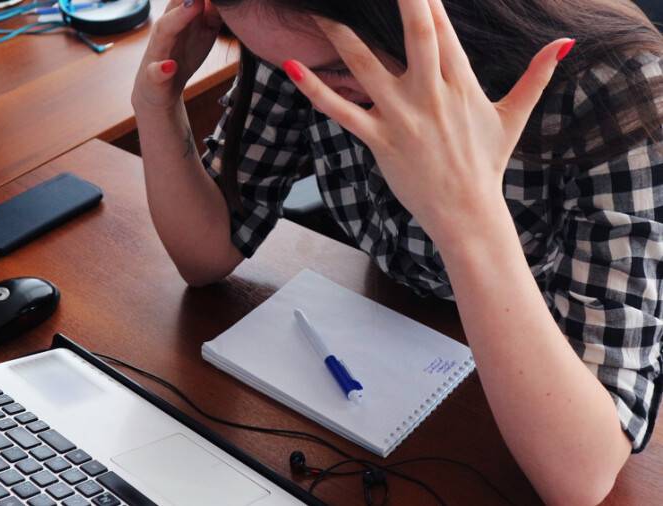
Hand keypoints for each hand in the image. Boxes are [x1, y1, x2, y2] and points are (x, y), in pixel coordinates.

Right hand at [132, 0, 221, 111]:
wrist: (159, 89)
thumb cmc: (183, 55)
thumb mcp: (204, 32)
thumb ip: (214, 13)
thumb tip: (228, 0)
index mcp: (178, 16)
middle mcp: (165, 28)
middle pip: (175, 3)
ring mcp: (158, 50)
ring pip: (165, 29)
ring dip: (178, 18)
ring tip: (195, 5)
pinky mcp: (154, 75)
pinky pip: (156, 71)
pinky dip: (162, 69)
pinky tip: (170, 67)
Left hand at [283, 0, 573, 247]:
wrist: (467, 213)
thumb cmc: (486, 164)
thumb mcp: (514, 116)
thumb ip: (536, 76)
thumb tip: (565, 42)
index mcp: (461, 82)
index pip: (443, 28)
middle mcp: (431, 93)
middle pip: (415, 34)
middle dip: (402, 2)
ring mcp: (403, 116)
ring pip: (366, 66)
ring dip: (340, 35)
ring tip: (317, 11)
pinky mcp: (379, 139)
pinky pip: (342, 110)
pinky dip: (316, 89)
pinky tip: (293, 67)